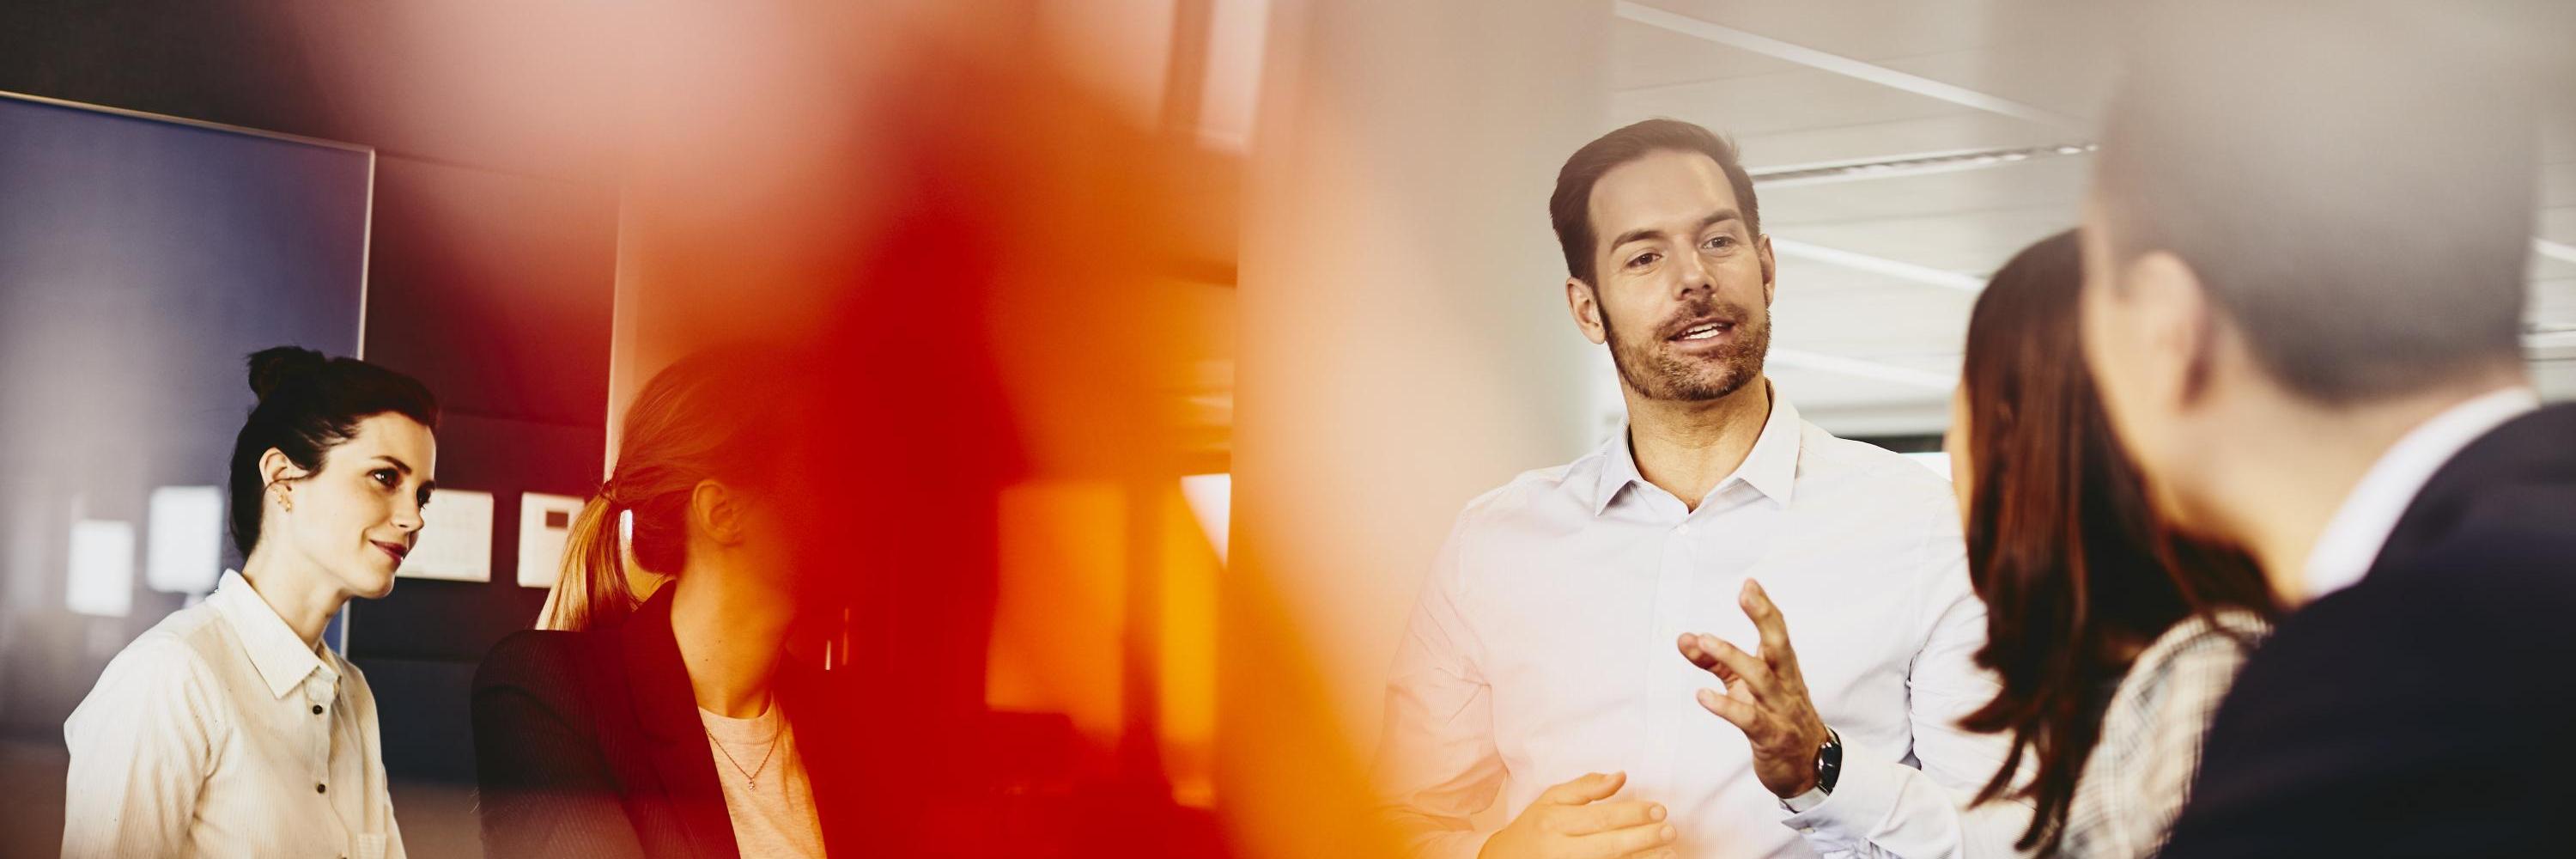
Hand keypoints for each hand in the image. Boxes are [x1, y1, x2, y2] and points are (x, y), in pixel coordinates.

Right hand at [1478, 771, 1677, 858]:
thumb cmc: (1534, 826)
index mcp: (1554, 822)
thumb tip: (1620, 776)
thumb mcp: (1551, 799)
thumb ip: (1585, 787)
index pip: (1599, 818)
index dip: (1631, 814)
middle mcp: (1559, 849)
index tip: (1659, 809)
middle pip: (1607, 846)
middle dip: (1642, 838)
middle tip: (1669, 830)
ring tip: (1668, 852)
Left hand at [1677, 579, 1832, 798]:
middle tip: (1746, 593)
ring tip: (1704, 640)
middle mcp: (1785, 685)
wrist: (1810, 768)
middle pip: (1778, 646)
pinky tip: (1703, 695)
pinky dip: (1726, 706)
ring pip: (1762, 679)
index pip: (1778, 632)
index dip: (1765, 608)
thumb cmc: (1776, 719)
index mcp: (1783, 670)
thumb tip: (1685, 638)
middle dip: (1763, 617)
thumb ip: (1717, 662)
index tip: (1749, 583)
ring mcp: (1780, 711)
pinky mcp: (1771, 737)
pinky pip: (1750, 719)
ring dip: (1734, 657)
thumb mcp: (1746, 687)